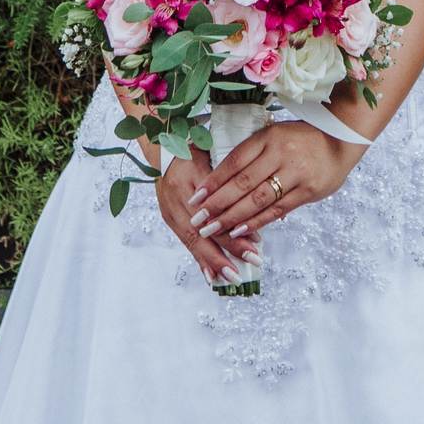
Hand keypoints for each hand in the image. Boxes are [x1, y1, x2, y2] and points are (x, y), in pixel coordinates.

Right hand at [153, 149, 261, 286]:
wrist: (163, 146)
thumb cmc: (197, 148)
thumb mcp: (214, 154)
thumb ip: (232, 179)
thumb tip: (259, 206)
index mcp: (192, 175)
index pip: (216, 208)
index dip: (235, 226)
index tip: (256, 241)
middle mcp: (178, 195)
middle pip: (204, 229)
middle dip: (228, 250)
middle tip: (252, 262)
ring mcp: (170, 208)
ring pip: (193, 240)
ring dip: (214, 261)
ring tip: (232, 277)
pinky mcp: (168, 216)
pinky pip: (184, 242)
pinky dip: (199, 259)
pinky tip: (210, 275)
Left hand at [182, 122, 359, 248]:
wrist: (341, 140)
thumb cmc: (301, 139)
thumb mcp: (274, 137)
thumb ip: (251, 155)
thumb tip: (218, 182)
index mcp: (268, 137)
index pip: (234, 161)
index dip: (213, 181)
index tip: (196, 197)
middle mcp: (281, 153)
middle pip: (242, 183)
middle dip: (217, 204)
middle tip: (198, 220)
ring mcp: (297, 172)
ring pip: (258, 199)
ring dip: (233, 217)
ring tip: (213, 229)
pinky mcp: (309, 190)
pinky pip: (278, 209)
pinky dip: (257, 221)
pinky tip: (240, 230)